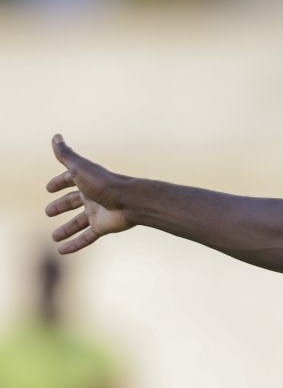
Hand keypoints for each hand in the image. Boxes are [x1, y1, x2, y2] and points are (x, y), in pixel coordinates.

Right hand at [45, 134, 132, 252]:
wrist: (130, 201)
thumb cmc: (105, 183)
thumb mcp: (80, 168)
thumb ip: (66, 154)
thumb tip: (56, 136)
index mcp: (87, 181)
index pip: (70, 180)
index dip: (59, 183)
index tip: (49, 188)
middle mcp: (92, 197)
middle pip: (73, 202)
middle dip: (61, 206)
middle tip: (48, 211)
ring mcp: (97, 213)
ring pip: (78, 223)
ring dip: (66, 229)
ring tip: (54, 236)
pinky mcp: (102, 227)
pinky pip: (86, 238)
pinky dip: (74, 245)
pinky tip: (61, 250)